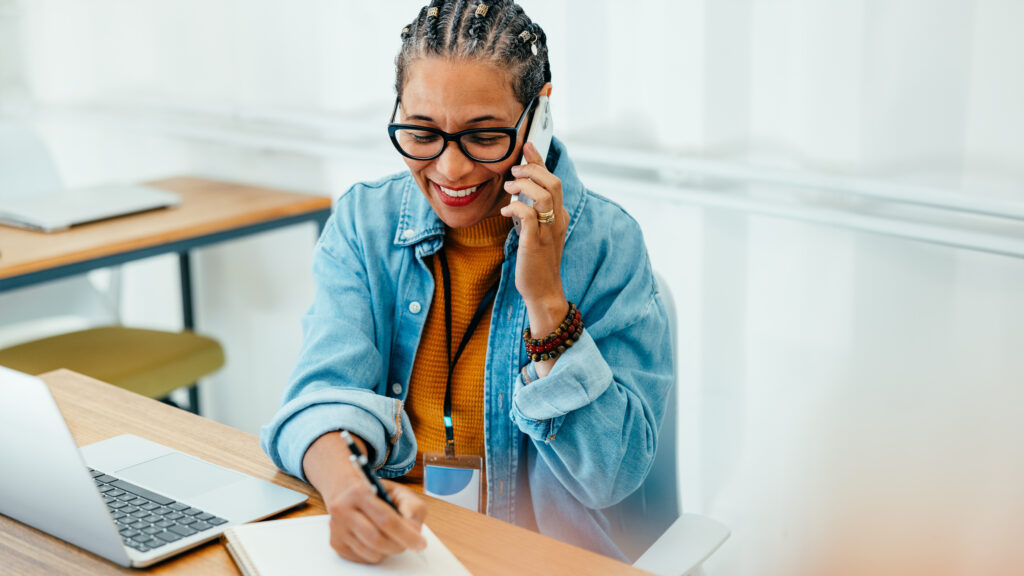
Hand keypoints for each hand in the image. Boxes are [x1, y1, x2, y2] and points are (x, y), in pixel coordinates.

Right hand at [324, 477, 426, 563]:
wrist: (346, 490)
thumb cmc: (375, 491)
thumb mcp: (398, 491)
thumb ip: (412, 508)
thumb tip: (414, 531)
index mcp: (359, 492)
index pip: (386, 520)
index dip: (406, 535)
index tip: (420, 543)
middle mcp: (343, 510)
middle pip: (377, 540)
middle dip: (399, 545)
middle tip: (410, 542)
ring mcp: (337, 528)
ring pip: (370, 553)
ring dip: (388, 550)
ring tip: (390, 536)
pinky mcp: (336, 543)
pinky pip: (362, 558)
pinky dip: (376, 553)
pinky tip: (376, 538)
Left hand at [501, 142, 570, 376]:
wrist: (542, 291)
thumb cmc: (536, 262)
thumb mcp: (534, 232)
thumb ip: (529, 213)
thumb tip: (515, 197)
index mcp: (560, 215)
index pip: (553, 180)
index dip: (540, 161)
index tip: (527, 146)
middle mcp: (558, 220)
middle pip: (553, 182)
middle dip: (532, 170)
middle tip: (514, 171)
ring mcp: (549, 231)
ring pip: (544, 195)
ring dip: (523, 186)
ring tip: (508, 188)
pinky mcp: (535, 244)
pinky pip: (529, 217)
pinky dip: (516, 208)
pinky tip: (505, 212)